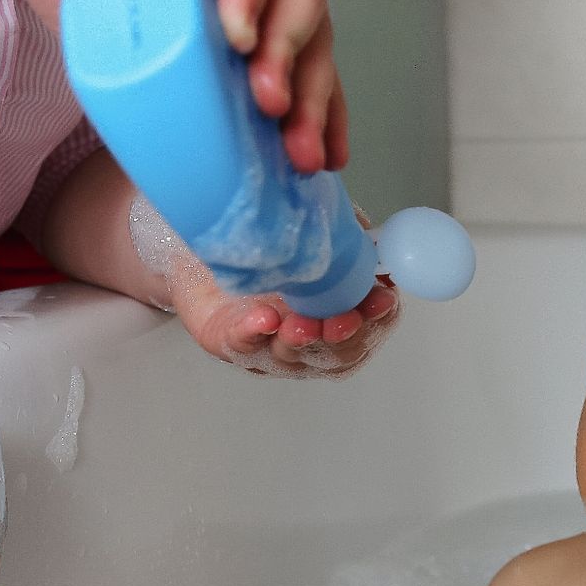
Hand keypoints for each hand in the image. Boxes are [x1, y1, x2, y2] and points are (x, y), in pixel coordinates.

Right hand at [0, 0, 345, 174]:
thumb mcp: (131, 30)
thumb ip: (179, 69)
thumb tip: (204, 149)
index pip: (305, 35)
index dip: (318, 100)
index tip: (317, 161)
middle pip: (316, 13)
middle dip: (312, 88)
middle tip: (298, 149)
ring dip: (289, 45)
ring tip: (266, 101)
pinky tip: (238, 38)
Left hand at [167, 251, 398, 379]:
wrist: (204, 245)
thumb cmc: (265, 244)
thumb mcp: (309, 228)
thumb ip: (337, 229)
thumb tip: (362, 227)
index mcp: (335, 309)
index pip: (370, 324)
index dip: (380, 317)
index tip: (381, 300)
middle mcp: (307, 337)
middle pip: (339, 355)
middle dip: (345, 339)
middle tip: (341, 322)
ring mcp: (269, 346)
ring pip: (293, 357)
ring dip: (300, 342)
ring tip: (298, 324)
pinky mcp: (230, 342)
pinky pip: (243, 346)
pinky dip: (254, 334)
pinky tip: (262, 319)